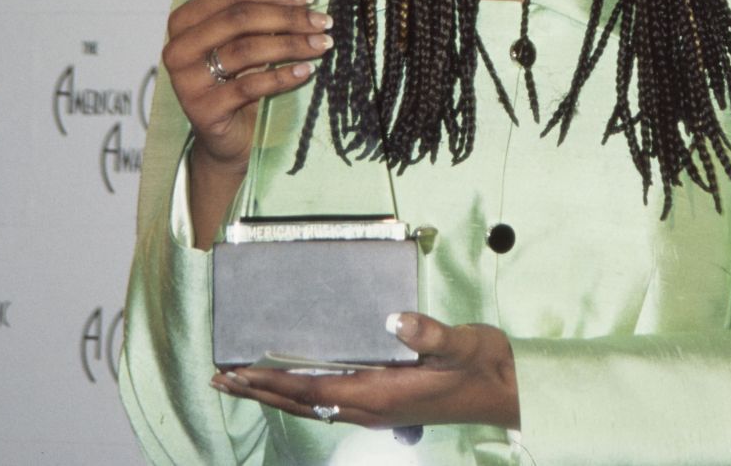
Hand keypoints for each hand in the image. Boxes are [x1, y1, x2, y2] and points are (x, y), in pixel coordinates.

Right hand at [161, 0, 333, 171]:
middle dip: (288, 17)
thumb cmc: (238, 77)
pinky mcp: (202, 109)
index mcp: (185, 19)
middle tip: (324, 22)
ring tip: (322, 46)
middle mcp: (178, 46)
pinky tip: (306, 72)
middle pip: (239, 18)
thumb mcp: (248, 31)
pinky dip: (282, 76)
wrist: (228, 136)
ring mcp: (185, 79)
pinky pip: (248, 86)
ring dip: (291, 44)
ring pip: (245, 50)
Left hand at [212, 312, 520, 431]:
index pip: (315, 388)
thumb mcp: (461, 343)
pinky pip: (330, 402)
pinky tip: (294, 385)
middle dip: (261, 391)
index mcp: (382, 395)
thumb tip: (397, 320)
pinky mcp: (385, 405)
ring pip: (313, 405)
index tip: (240, 371)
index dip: (274, 380)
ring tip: (244, 384)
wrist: (508, 391)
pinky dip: (301, 393)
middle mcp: (372, 409)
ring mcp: (377, 411)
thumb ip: (429, 334)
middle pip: (303, 402)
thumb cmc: (484, 365)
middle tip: (222, 379)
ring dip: (275, 395)